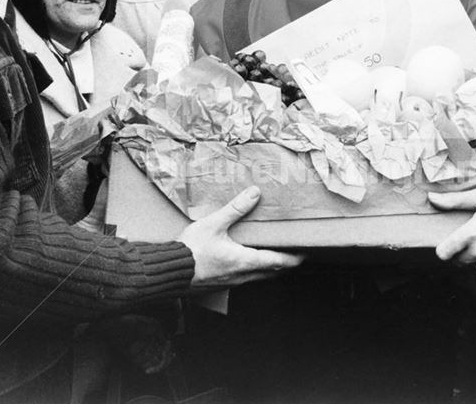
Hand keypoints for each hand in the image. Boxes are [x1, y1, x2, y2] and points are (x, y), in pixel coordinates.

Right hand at [179, 186, 302, 288]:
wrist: (169, 271)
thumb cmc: (190, 250)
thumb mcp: (213, 224)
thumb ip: (235, 209)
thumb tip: (255, 193)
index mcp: (244, 261)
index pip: (278, 262)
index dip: (294, 258)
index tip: (305, 252)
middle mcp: (242, 275)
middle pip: (272, 272)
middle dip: (285, 262)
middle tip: (294, 251)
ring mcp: (232, 282)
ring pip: (259, 276)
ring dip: (270, 266)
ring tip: (275, 253)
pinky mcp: (222, 283)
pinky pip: (246, 278)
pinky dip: (255, 269)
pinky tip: (248, 259)